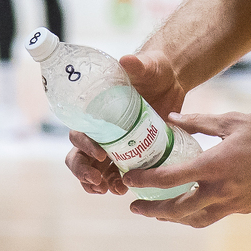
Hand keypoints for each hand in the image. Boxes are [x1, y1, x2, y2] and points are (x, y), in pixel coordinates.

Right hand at [64, 51, 186, 195]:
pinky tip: (125, 190)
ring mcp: (115, 144)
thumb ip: (137, 64)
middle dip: (83, 172)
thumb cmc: (153, 69)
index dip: (84, 145)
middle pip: (79, 156)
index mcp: (96, 111)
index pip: (79, 132)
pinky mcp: (131, 153)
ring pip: (95, 170)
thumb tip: (125, 59)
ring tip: (115, 191)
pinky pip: (115, 175)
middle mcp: (101, 129)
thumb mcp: (147, 66)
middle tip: (98, 183)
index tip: (100, 153)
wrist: (171, 80)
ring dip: (98, 184)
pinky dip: (116, 185)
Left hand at [122, 111, 250, 227]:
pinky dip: (197, 213)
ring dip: (174, 218)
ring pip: (197, 219)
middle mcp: (222, 190)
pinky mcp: (245, 207)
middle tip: (135, 207)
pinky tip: (190, 205)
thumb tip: (171, 119)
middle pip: (179, 210)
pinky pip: (215, 214)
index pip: (171, 179)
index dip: (146, 181)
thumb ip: (197, 122)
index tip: (130, 180)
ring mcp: (235, 203)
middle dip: (153, 211)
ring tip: (157, 213)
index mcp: (214, 165)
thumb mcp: (229, 121)